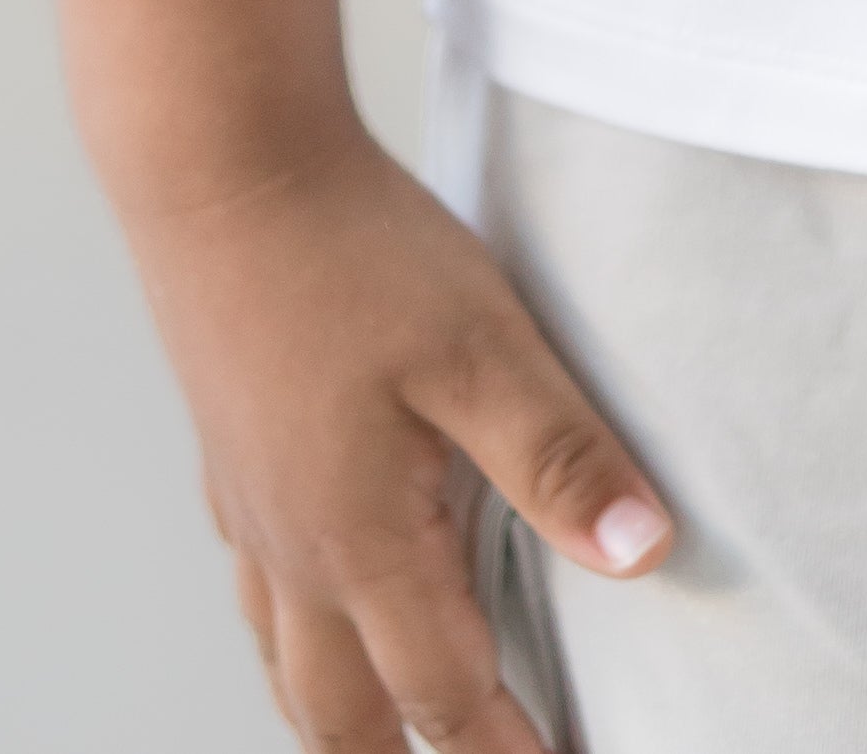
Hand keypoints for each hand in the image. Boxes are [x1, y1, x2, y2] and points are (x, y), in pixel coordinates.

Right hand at [122, 124, 671, 750]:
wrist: (222, 171)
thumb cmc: (354, 253)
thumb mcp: (484, 348)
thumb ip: (560, 458)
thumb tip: (644, 555)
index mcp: (362, 546)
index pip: (444, 697)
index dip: (508, 751)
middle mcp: (294, 552)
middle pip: (343, 721)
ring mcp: (250, 509)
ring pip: (287, 666)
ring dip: (343, 719)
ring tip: (391, 732)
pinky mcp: (228, 458)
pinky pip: (256, 594)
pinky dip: (294, 635)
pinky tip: (318, 599)